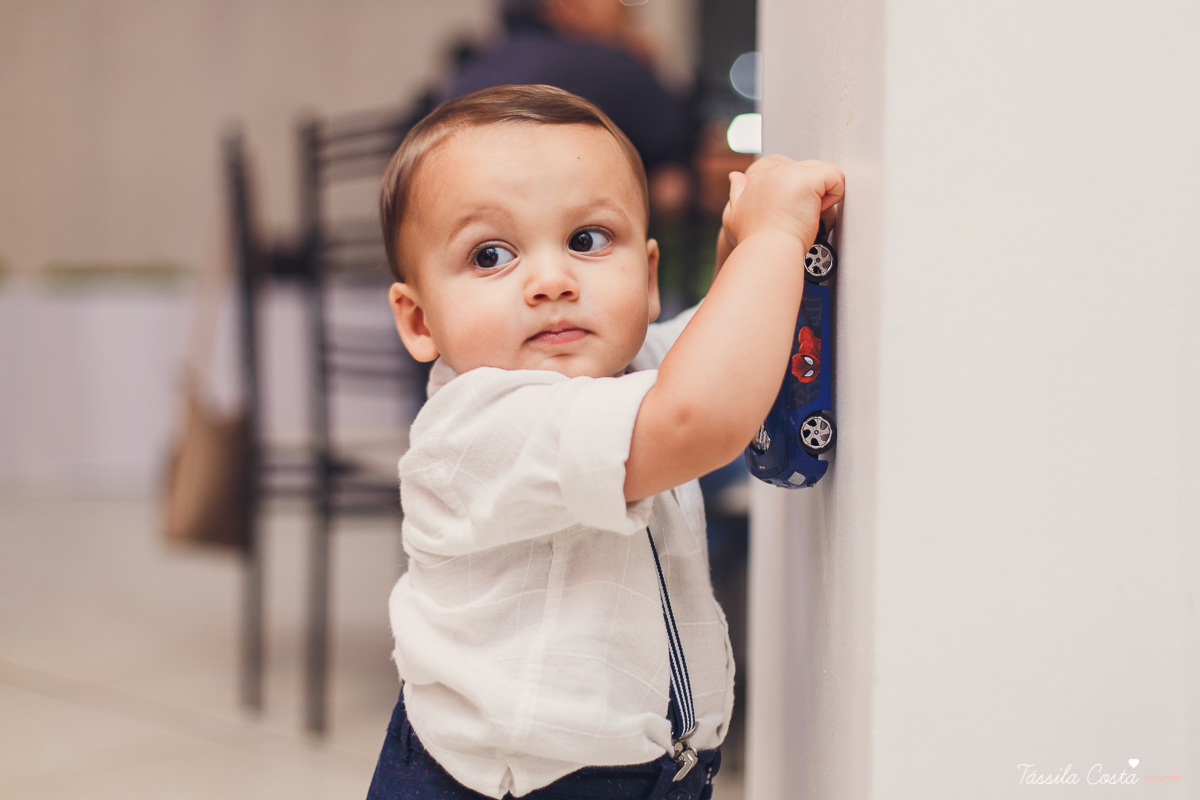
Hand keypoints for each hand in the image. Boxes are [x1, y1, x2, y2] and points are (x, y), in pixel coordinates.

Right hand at [720, 156, 843, 252]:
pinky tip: (816, 212)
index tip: (788, 214)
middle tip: (798, 217)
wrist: (765, 251)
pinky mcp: (807, 178)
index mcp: (761, 176)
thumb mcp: (734, 215)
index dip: (797, 196)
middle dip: (812, 195)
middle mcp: (775, 170)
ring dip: (822, 196)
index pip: (793, 174)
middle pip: (811, 172)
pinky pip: (836, 177)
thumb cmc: (753, 241)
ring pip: (823, 174)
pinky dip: (835, 196)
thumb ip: (737, 193)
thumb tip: (736, 177)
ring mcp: (791, 172)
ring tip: (806, 216)